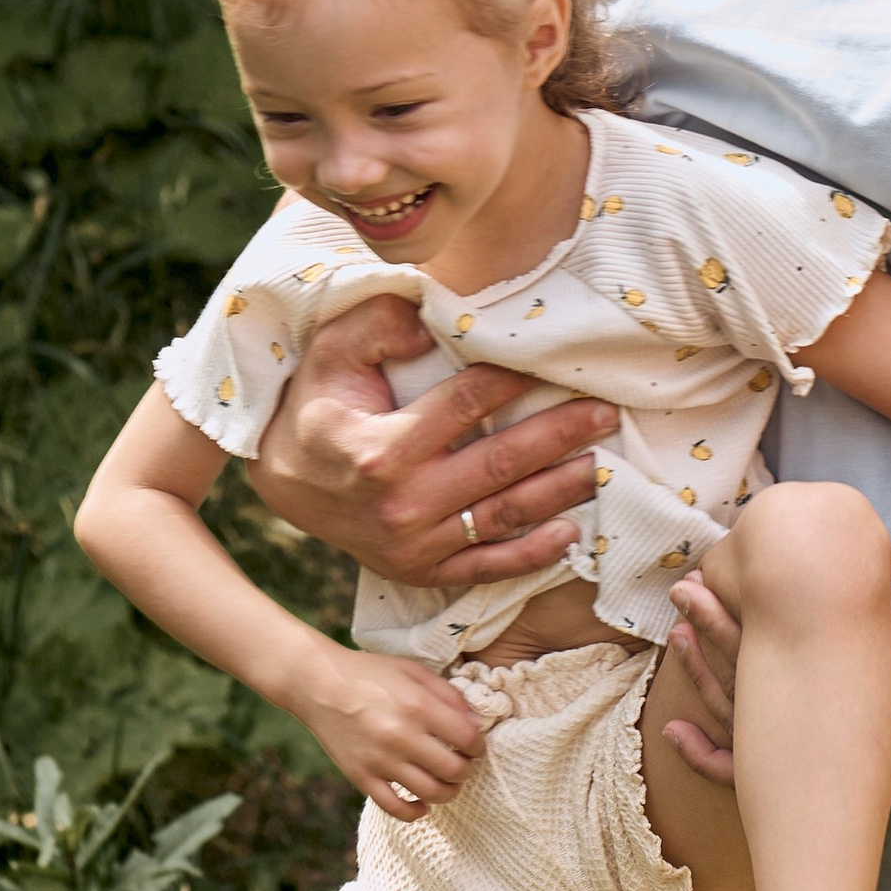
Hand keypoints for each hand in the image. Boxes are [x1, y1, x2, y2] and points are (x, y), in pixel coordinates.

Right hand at [251, 296, 613, 589]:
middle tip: (605, 412)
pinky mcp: (421, 570)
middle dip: (560, 434)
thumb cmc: (318, 406)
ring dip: (561, 491)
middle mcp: (403, 502)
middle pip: (501, 462)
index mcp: (382, 447)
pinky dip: (532, 556)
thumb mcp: (330, 351)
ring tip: (602, 464)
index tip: (551, 361)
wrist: (285, 482)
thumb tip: (429, 321)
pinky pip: (486, 567)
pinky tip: (571, 534)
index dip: (513, 379)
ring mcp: (414, 544)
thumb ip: (378, 324)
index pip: (466, 404)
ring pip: (504, 515)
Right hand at [299, 650, 487, 819]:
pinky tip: (421, 804)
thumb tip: (475, 723)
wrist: (319, 684)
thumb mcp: (414, 671)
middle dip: (466, 771)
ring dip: (448, 792)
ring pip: (430, 793)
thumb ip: (448, 695)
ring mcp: (380, 761)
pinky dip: (415, 812)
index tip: (474, 746)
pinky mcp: (362, 776)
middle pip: (454, 771)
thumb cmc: (370, 674)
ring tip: (446, 783)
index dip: (479, 746)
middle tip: (462, 765)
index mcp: (418, 706)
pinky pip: (395, 808)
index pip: (468, 740)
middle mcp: (402, 737)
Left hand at [662, 574, 890, 786]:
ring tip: (677, 636)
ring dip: (703, 682)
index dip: (728, 620)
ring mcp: (820, 757)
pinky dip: (710, 757)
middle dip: (706, 641)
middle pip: (744, 692)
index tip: (700, 583)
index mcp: (847, 699)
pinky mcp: (822, 761)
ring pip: (742, 728)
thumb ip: (876, 611)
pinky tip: (676, 735)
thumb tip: (811, 595)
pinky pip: (751, 771)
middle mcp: (824, 739)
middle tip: (680, 597)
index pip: (769, 658)